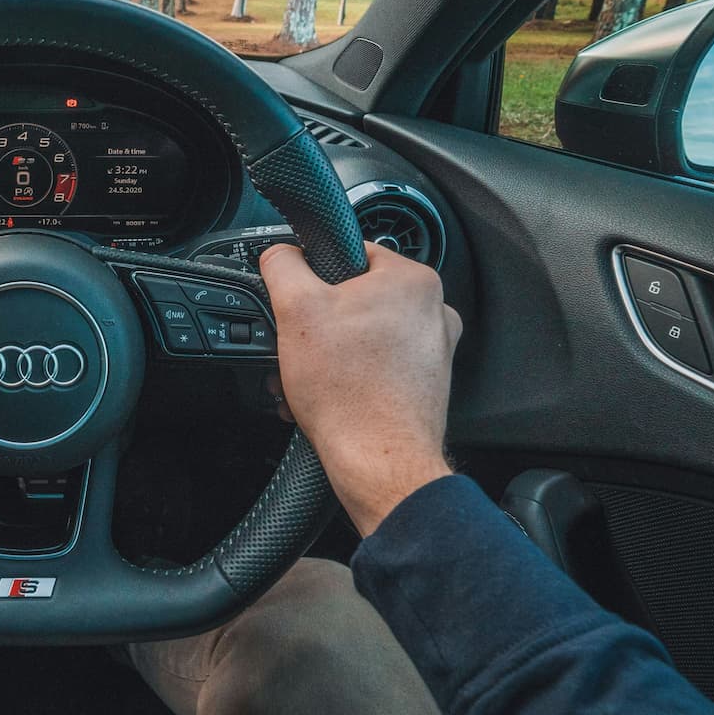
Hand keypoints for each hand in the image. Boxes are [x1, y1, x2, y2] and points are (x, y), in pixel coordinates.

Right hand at [259, 241, 460, 535]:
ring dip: (328, 353)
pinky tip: (325, 396)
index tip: (299, 303)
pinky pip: (377, 367)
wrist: (378, 461)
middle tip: (298, 346)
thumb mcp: (295, 309)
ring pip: (364, 336)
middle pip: (355, 299)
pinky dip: (349, 377)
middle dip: (319, 324)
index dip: (314, 276)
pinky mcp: (424, 385)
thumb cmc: (349, 392)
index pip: (351, 253)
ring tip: (306, 378)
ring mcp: (433, 351)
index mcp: (413, 280)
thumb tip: (279, 252)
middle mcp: (434, 311)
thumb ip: (282, 265)